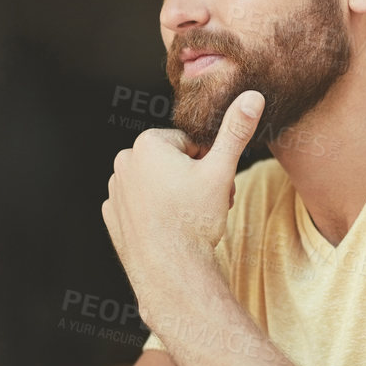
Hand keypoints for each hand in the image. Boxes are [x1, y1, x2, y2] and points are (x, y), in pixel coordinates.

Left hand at [102, 89, 263, 274]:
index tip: (213, 186)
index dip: (208, 165)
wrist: (171, 270)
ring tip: (187, 220)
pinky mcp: (112, 215)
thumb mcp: (221, 171)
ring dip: (174, 195)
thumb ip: (235, 131)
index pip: (189, 145)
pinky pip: (139, 205)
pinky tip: (166, 230)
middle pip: (172, 163)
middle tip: (205, 205)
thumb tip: (252, 96)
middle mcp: (125, 162)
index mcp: (148, 144)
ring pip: (156, 184)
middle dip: (192, 180)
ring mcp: (115, 190)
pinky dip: (154, 213)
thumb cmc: (195, 219)